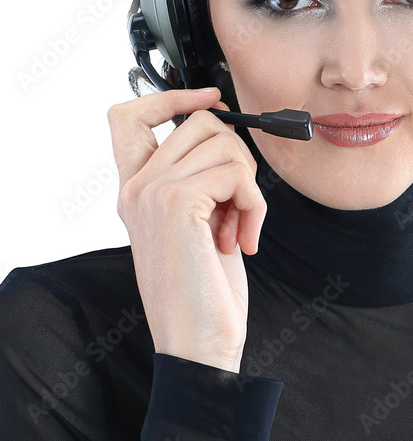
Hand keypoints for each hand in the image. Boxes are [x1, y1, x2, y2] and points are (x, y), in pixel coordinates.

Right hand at [107, 86, 265, 372]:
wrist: (197, 344)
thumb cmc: (205, 294)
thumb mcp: (199, 225)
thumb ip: (199, 180)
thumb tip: (225, 133)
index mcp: (135, 191)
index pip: (129, 115)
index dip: (172, 96)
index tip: (211, 99)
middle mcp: (136, 187)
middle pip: (199, 121)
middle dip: (237, 156)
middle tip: (237, 205)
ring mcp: (152, 192)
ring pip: (224, 143)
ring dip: (249, 186)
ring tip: (236, 228)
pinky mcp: (178, 203)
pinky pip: (239, 173)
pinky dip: (255, 206)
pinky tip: (242, 241)